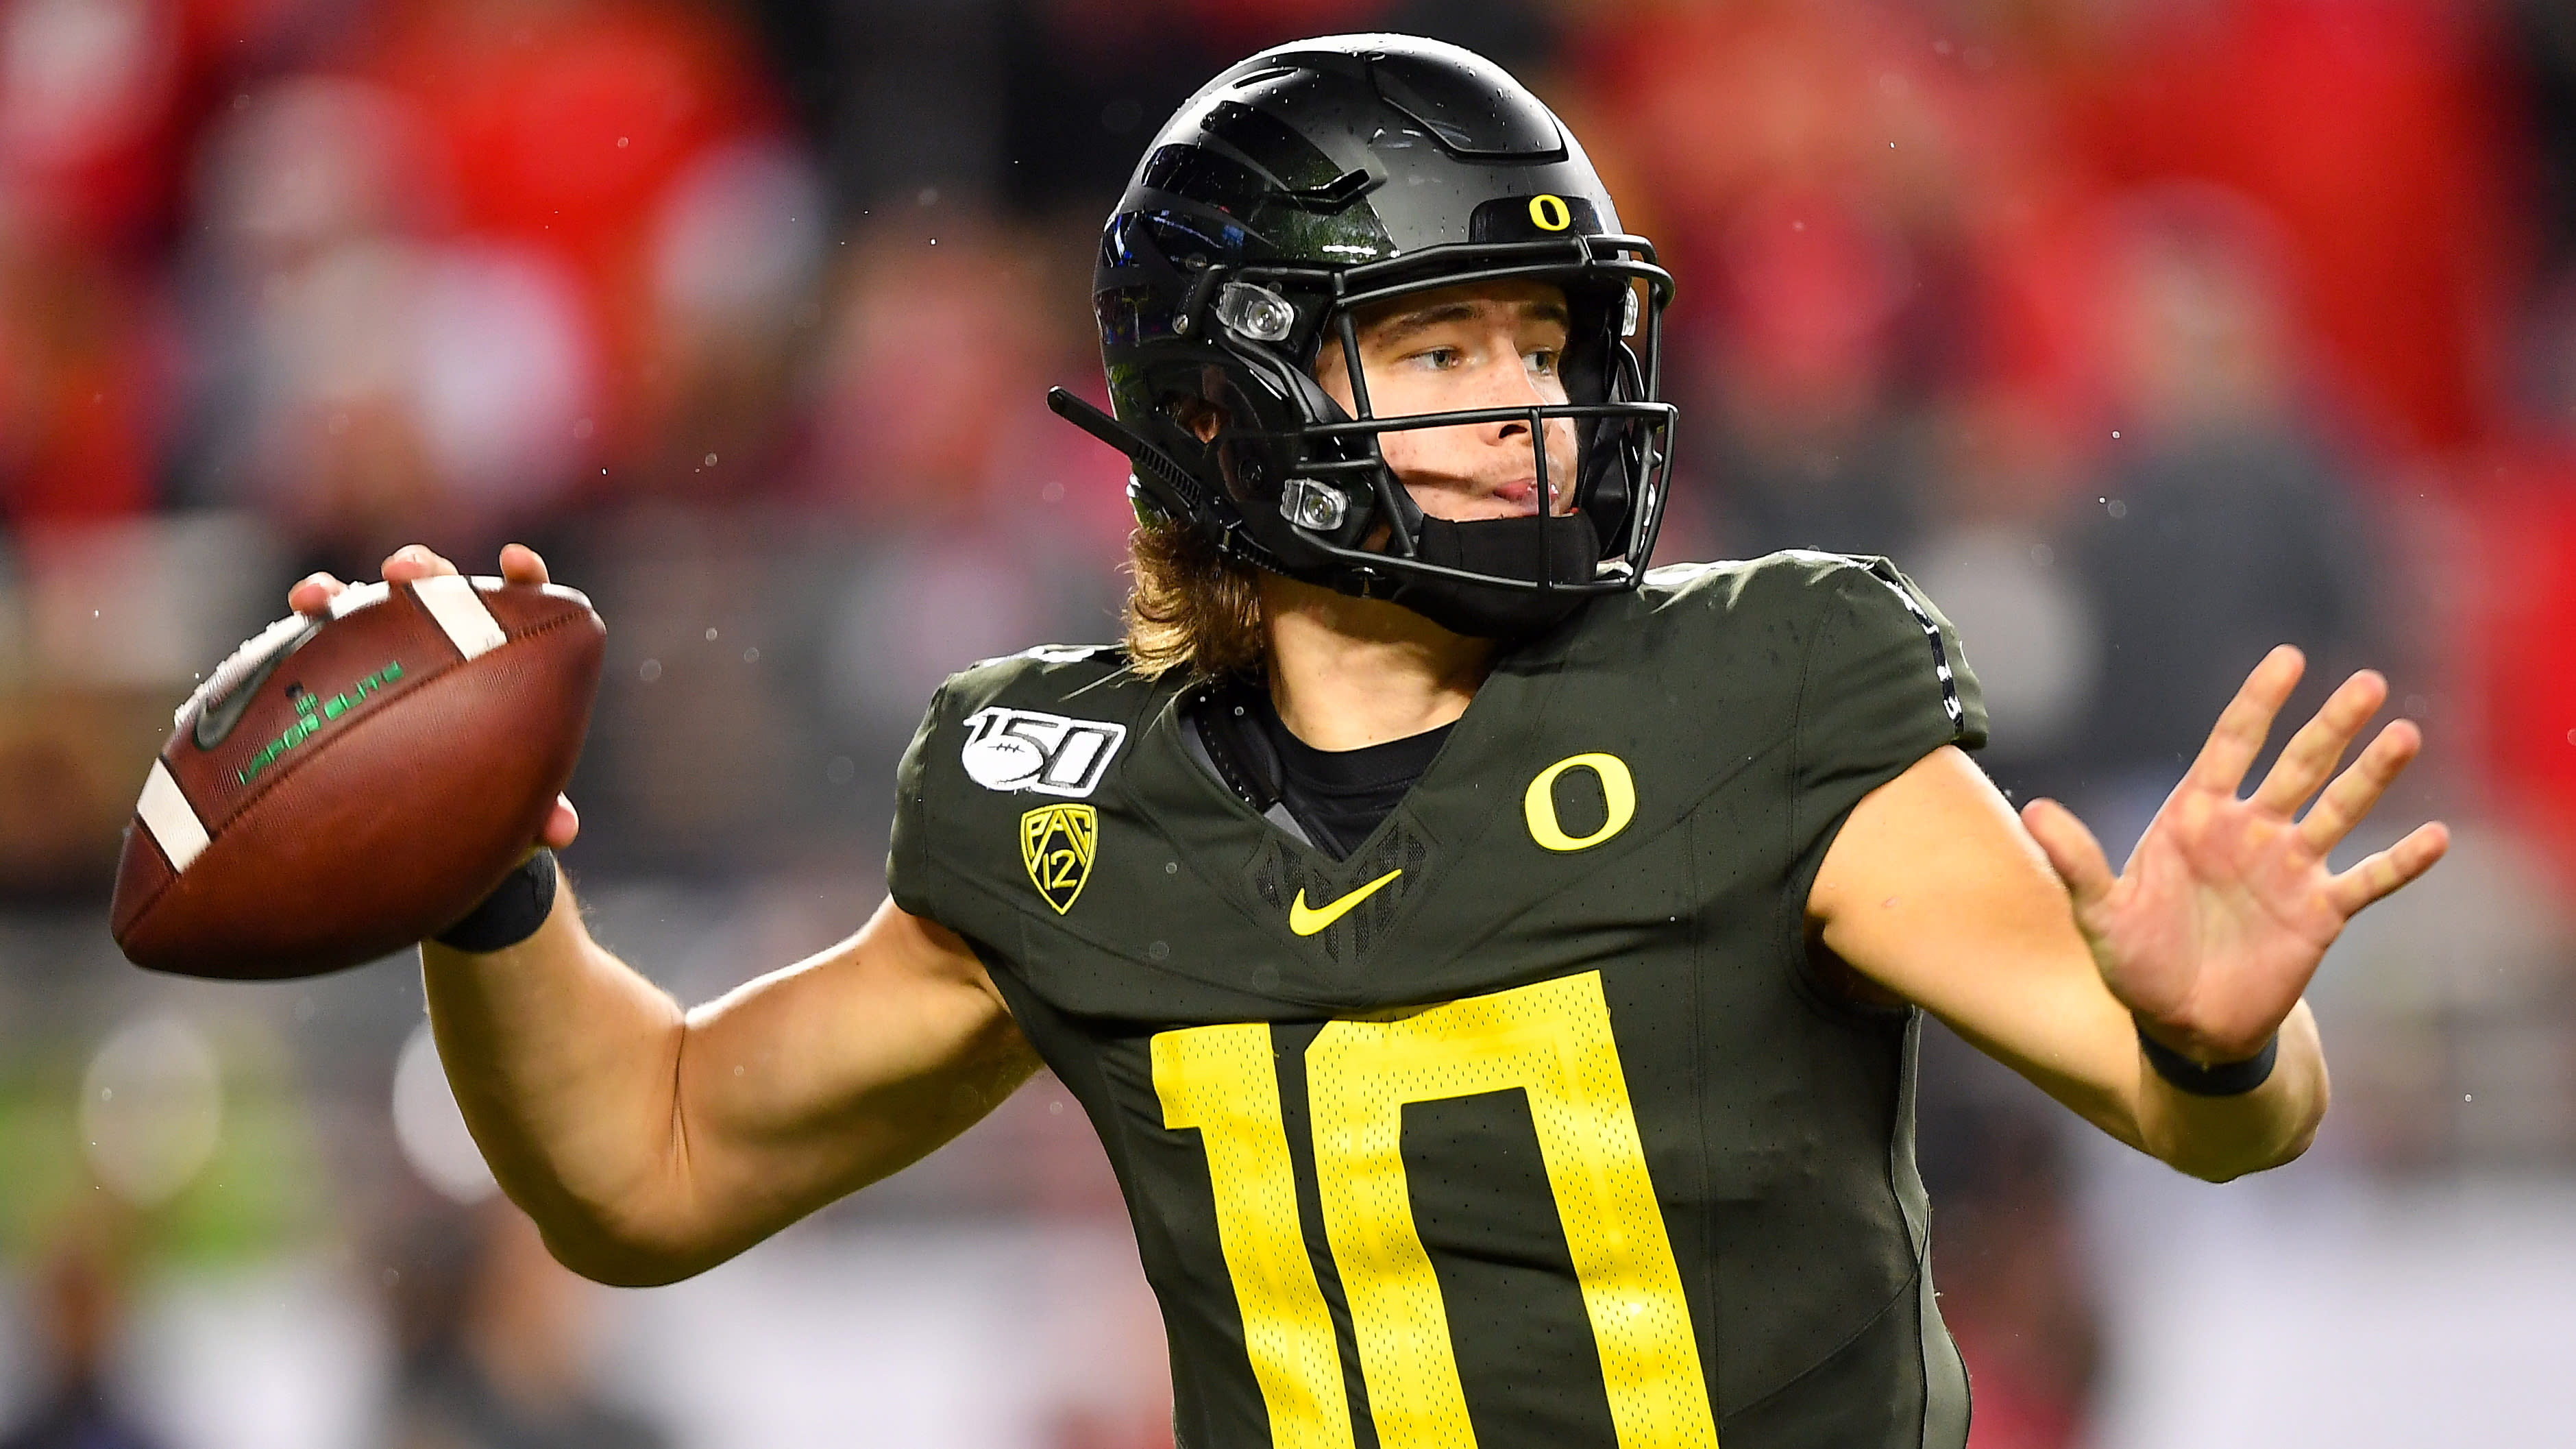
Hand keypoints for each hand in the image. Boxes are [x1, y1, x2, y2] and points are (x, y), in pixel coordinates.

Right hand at [287, 543, 581, 851]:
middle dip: (423, 568)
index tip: (515, 561)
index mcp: (499, 657)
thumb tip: (562, 830)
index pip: (519, 604)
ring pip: (373, 601)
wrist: (417, 827)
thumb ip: (537, 815)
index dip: (522, 577)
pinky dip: (308, 618)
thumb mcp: (508, 810)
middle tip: (406, 573)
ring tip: (324, 594)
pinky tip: (296, 615)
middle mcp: (442, 640)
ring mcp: (387, 647)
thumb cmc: (479, 800)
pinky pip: (318, 638)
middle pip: (439, 587)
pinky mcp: (336, 665)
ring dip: (347, 589)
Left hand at [2020, 646, 2448, 1063]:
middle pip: (2298, 764)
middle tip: (2366, 682)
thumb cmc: (2135, 963)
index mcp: (2195, 818)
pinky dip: (2400, 862)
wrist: (2179, 1026)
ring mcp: (2289, 869)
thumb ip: (2075, 862)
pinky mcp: (2319, 913)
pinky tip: (2437, 838)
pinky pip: (2367, 881)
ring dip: (2373, 776)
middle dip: (2330, 725)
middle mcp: (2249, 832)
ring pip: (2339, 808)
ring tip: (2404, 735)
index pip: (2232, 744)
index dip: (2259, 701)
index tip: (2287, 658)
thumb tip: (2033, 810)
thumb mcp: (2099, 914)